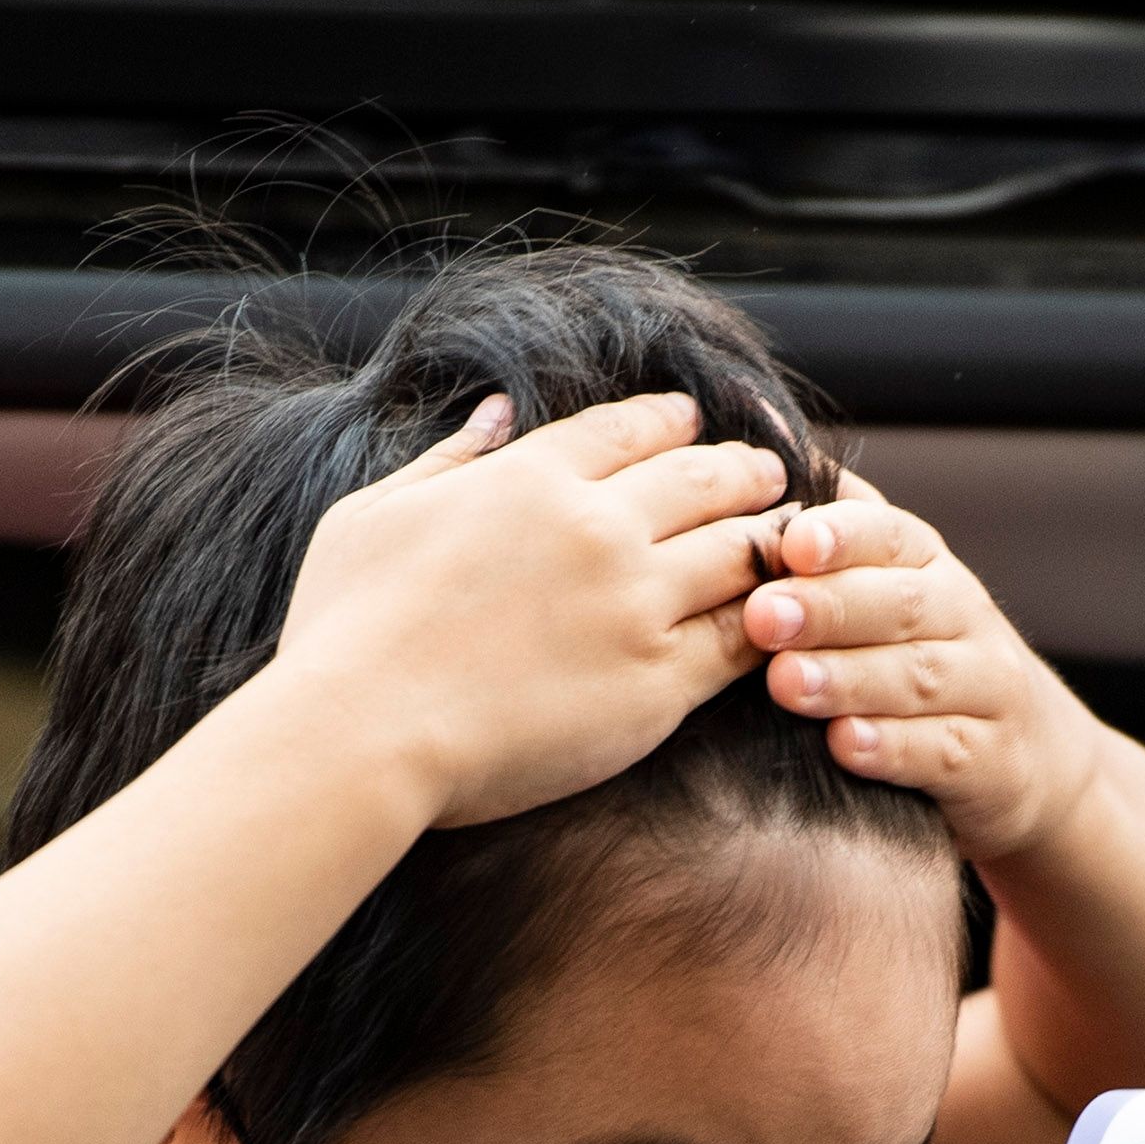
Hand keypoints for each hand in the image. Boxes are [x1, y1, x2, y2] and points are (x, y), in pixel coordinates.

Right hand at [271, 391, 790, 828]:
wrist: (363, 732)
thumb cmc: (344, 631)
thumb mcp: (372, 515)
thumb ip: (449, 458)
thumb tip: (498, 411)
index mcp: (530, 477)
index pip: (630, 428)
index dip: (672, 420)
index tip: (693, 421)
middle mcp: (598, 526)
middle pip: (706, 477)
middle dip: (746, 468)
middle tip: (772, 472)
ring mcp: (636, 604)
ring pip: (743, 550)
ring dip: (776, 538)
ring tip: (800, 540)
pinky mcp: (658, 684)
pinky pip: (743, 640)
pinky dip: (774, 622)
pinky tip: (789, 620)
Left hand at [744, 476, 1108, 859]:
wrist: (1035, 755)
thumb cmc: (929, 658)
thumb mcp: (894, 588)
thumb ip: (840, 536)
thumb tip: (766, 459)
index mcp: (929, 565)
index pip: (892, 535)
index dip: (845, 536)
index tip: (792, 542)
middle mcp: (965, 616)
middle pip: (902, 604)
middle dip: (830, 608)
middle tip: (763, 615)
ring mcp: (985, 688)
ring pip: (919, 676)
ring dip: (849, 678)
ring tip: (786, 682)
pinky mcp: (990, 761)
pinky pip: (942, 751)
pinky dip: (893, 747)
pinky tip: (843, 745)